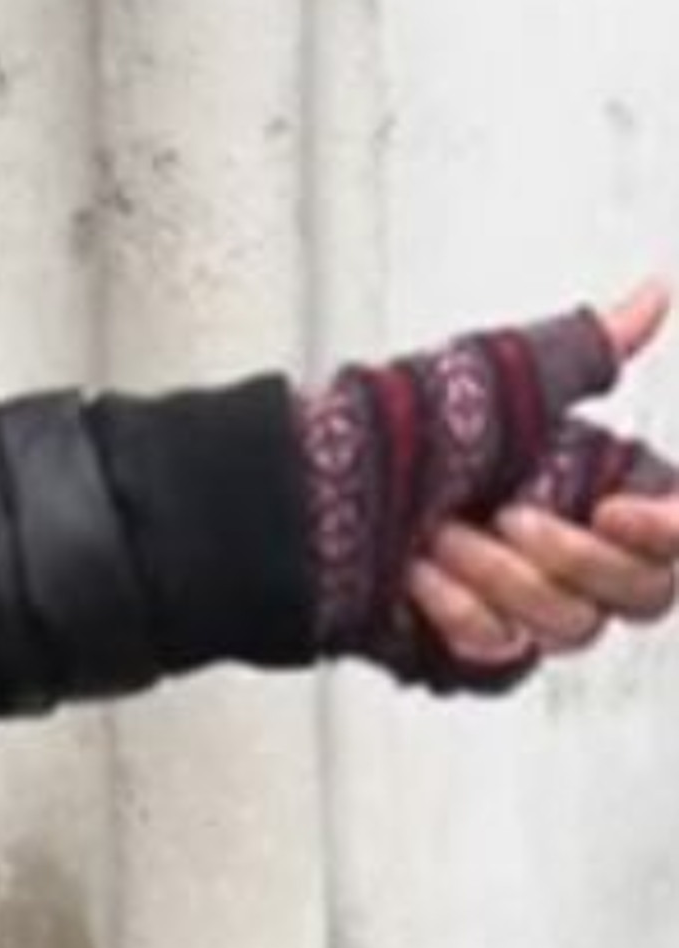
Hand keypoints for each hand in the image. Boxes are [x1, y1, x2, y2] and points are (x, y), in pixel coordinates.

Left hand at [299, 277, 677, 685]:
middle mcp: (569, 554)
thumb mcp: (504, 378)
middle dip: (568, 554)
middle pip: (642, 594)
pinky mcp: (475, 652)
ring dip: (497, 576)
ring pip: (572, 627)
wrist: (305, 504)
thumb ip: (592, 349)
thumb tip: (656, 291)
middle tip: (503, 514)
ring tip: (436, 539)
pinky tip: (417, 580)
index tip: (614, 510)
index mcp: (591, 493)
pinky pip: (504, 656)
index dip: (664, 532)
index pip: (673, 539)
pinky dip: (457, 612)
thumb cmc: (398, 435)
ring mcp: (523, 608)